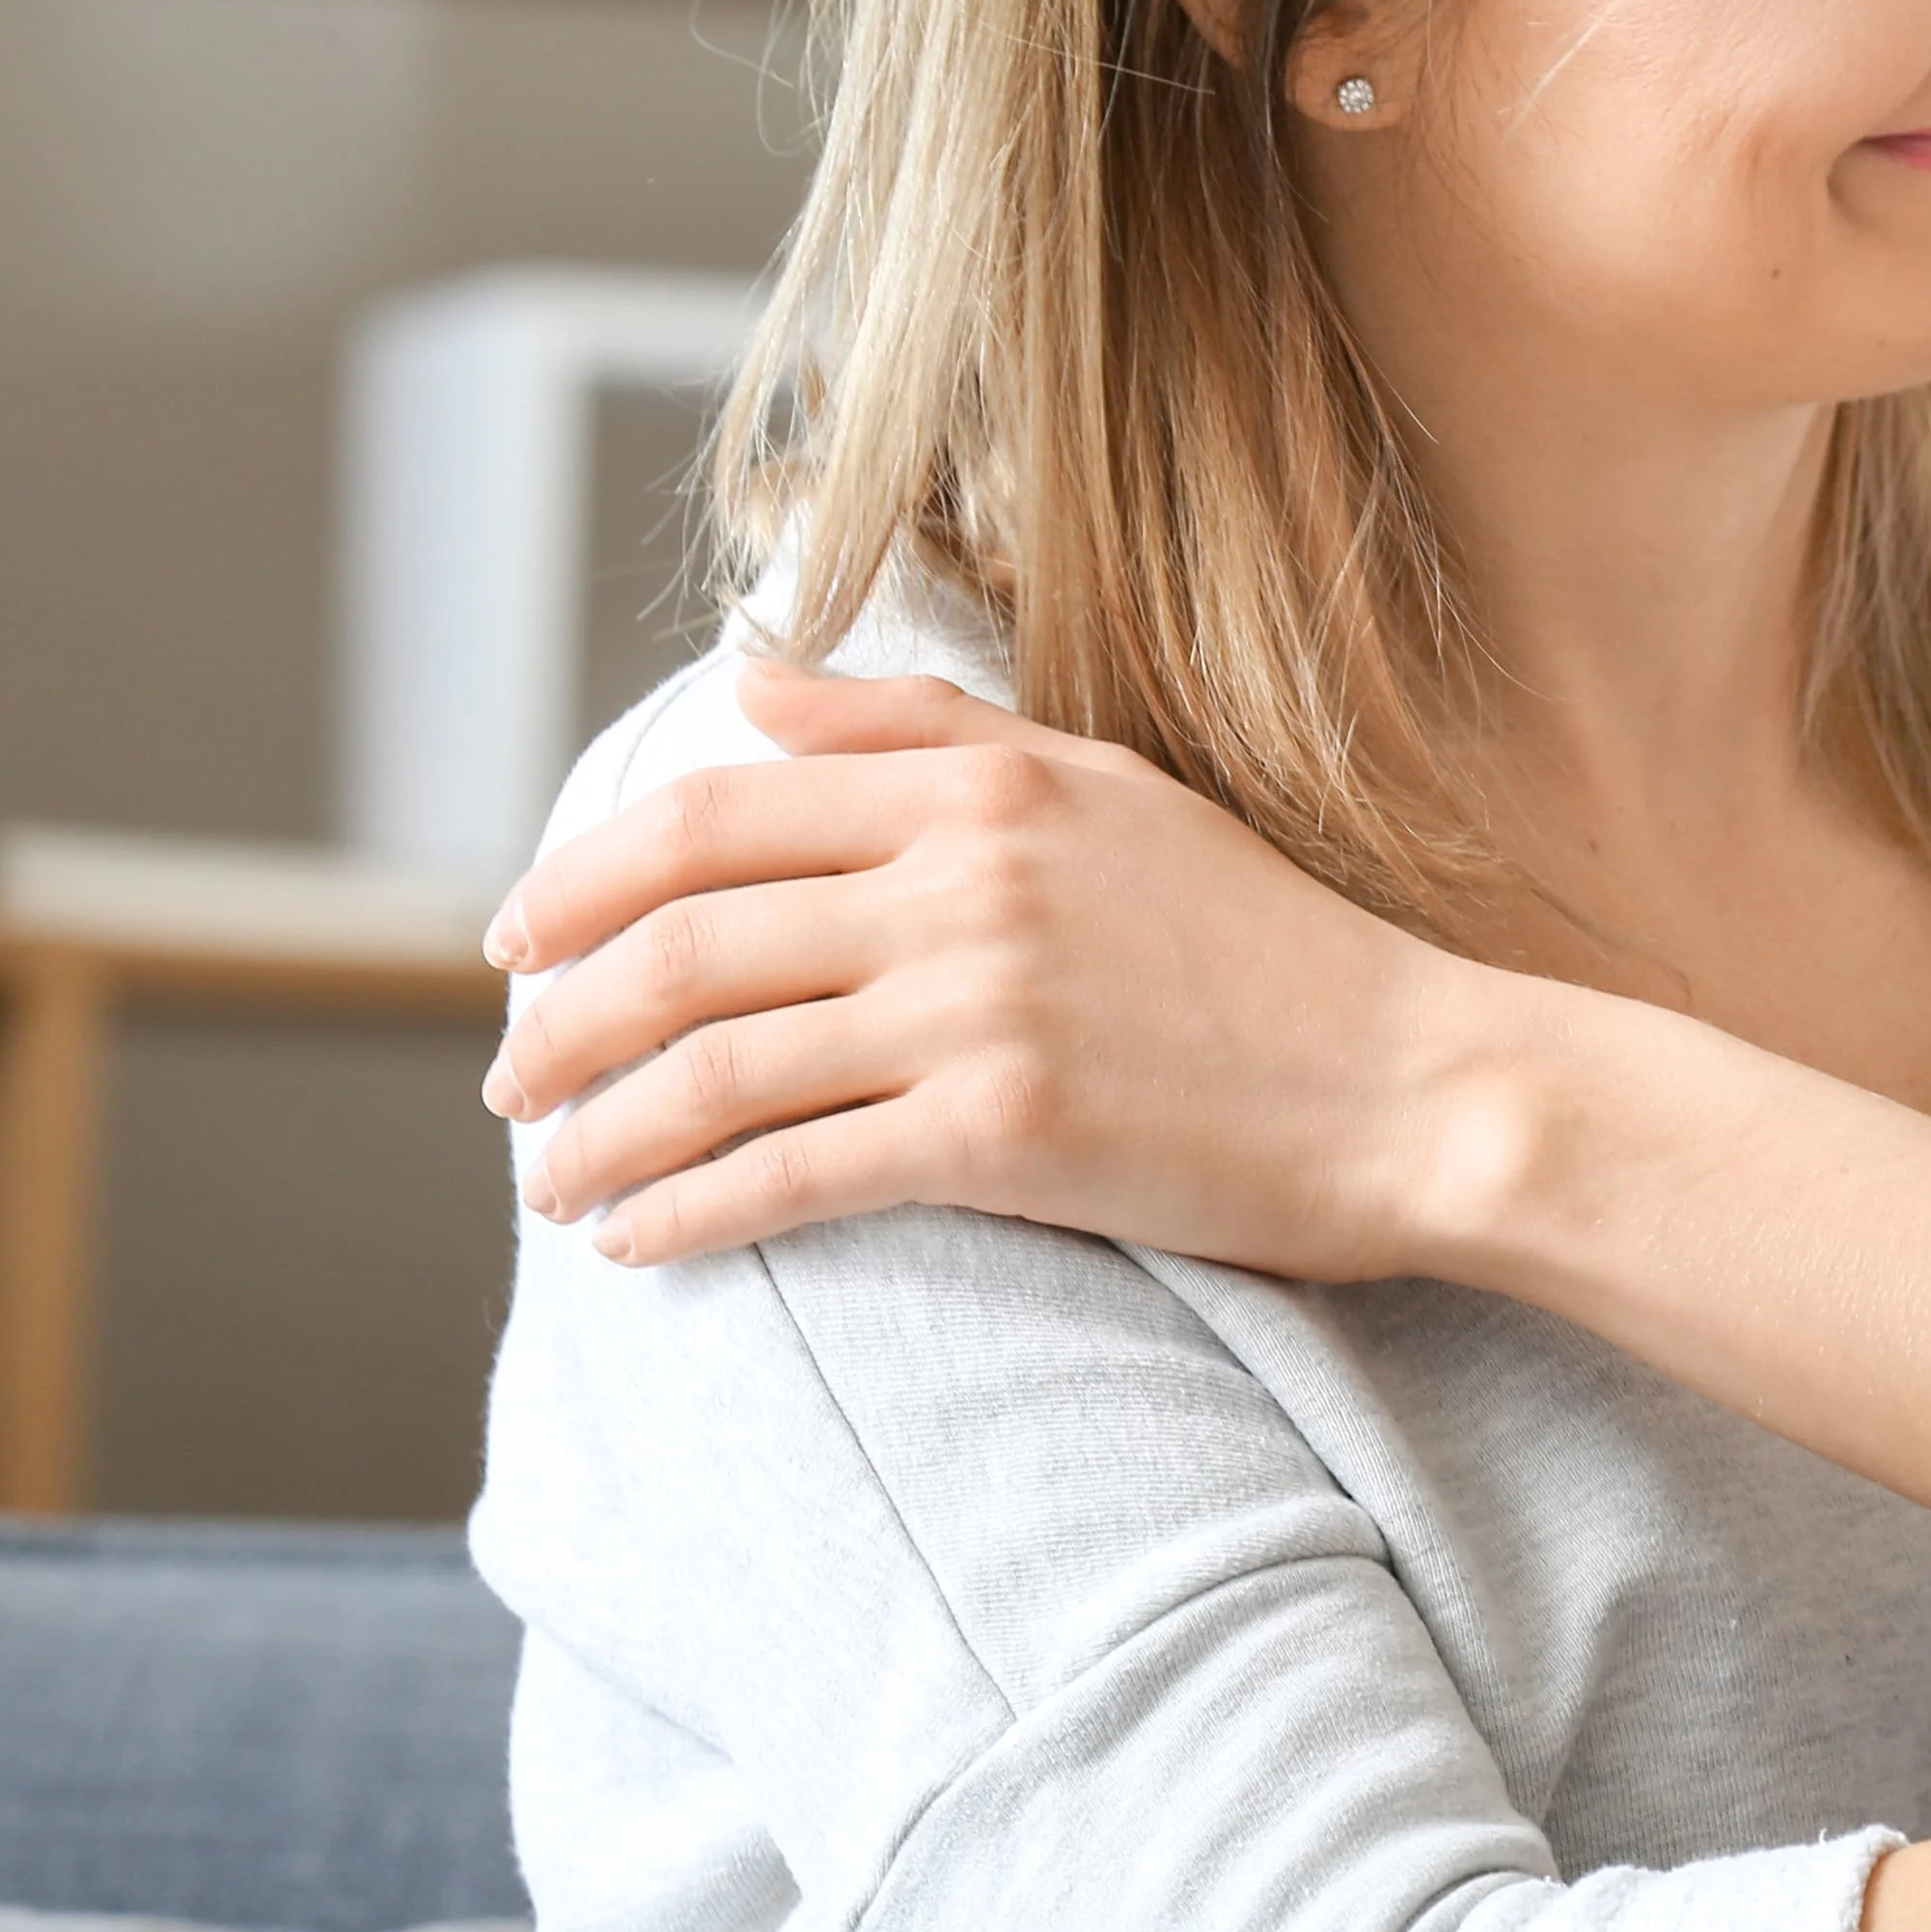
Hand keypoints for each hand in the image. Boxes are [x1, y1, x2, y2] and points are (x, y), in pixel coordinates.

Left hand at [483, 664, 1494, 1272]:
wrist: (1420, 1089)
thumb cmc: (1272, 951)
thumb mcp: (1112, 795)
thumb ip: (925, 738)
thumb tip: (749, 685)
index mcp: (984, 794)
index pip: (712, 817)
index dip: (581, 880)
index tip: (518, 940)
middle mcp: (965, 887)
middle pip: (682, 946)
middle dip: (558, 1022)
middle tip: (510, 1078)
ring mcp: (980, 1010)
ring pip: (711, 1070)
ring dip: (598, 1134)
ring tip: (555, 1180)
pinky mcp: (1004, 1134)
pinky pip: (790, 1176)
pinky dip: (687, 1215)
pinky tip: (641, 1246)